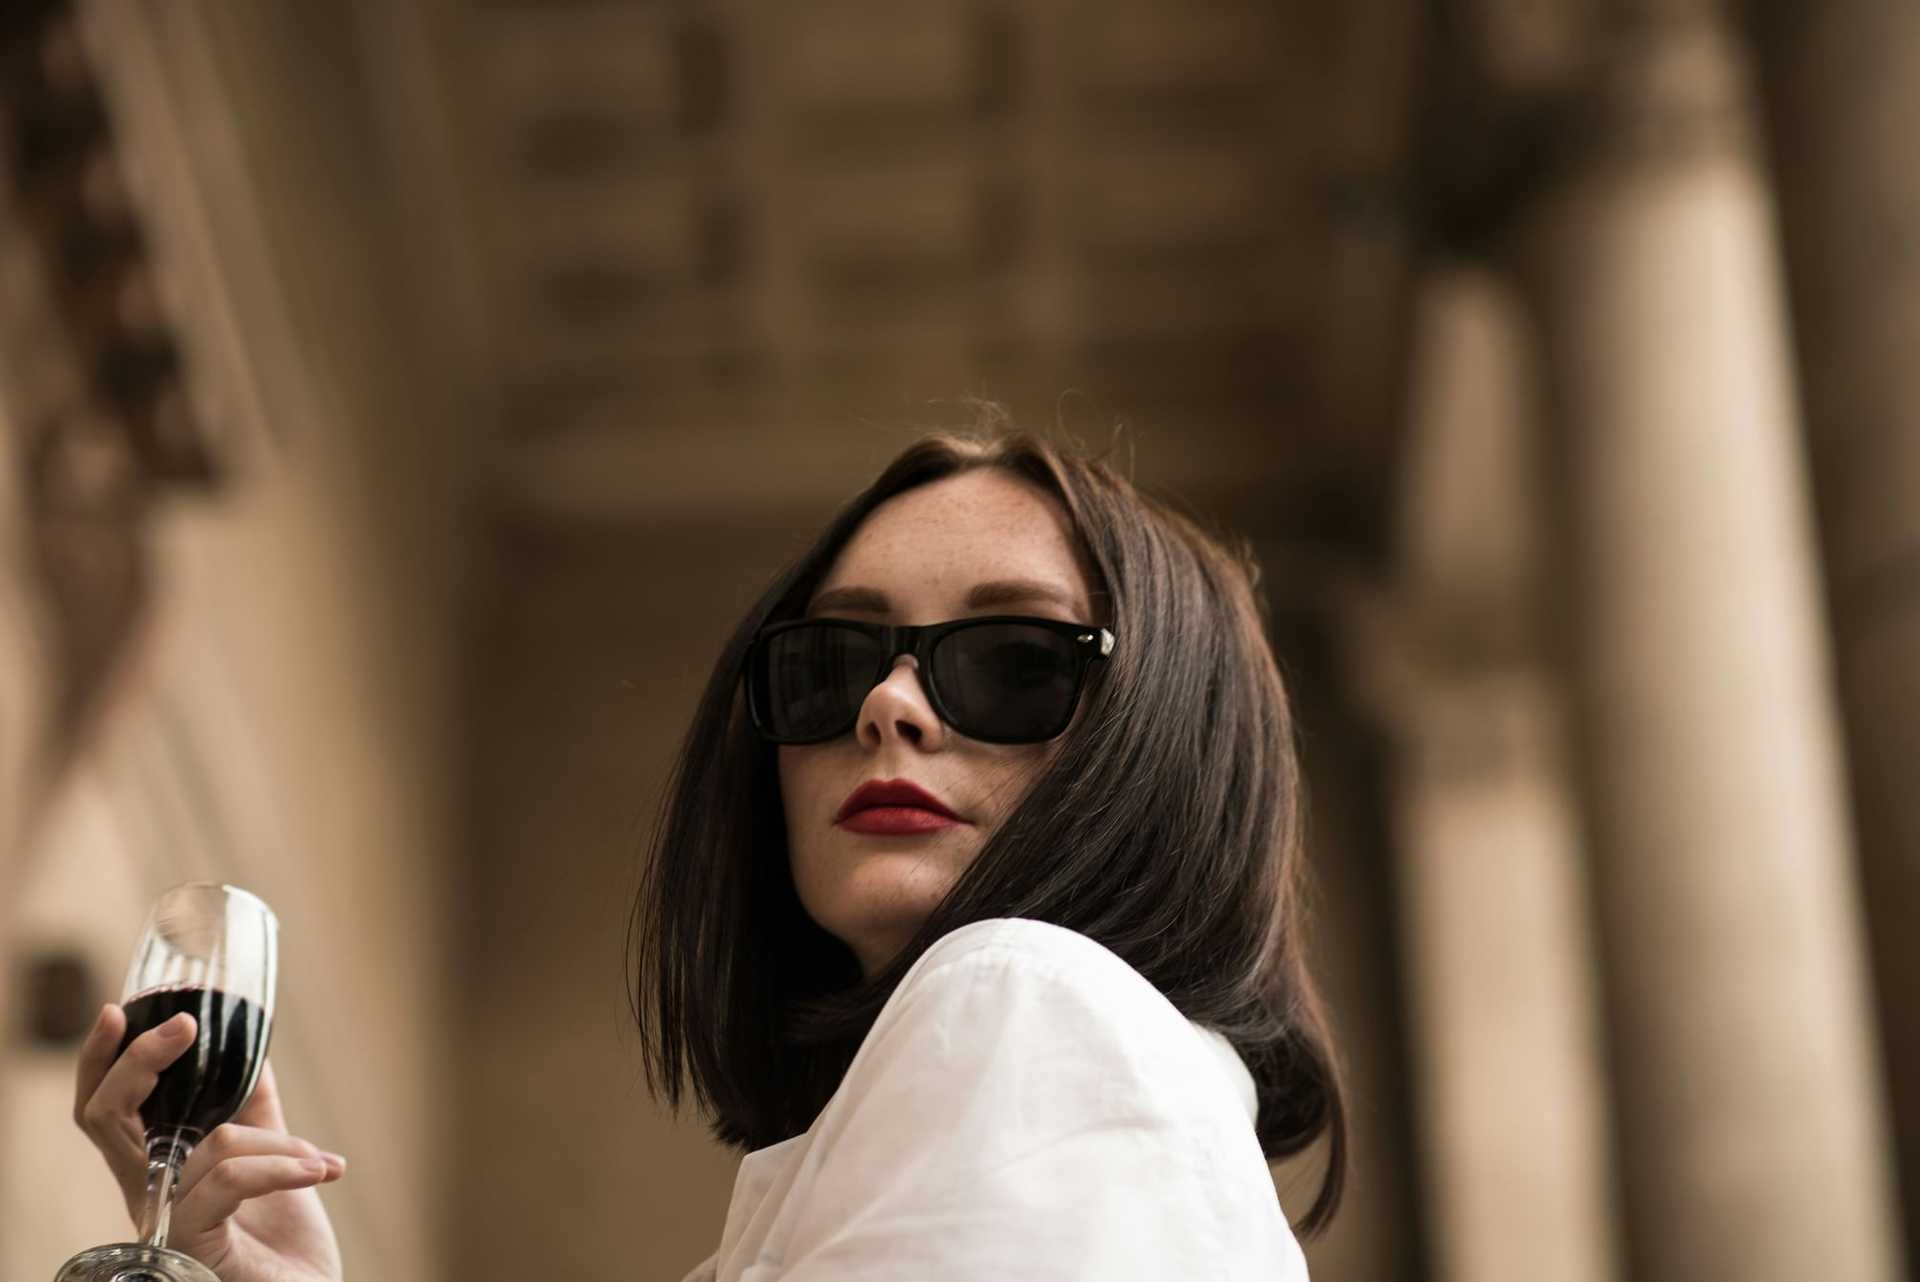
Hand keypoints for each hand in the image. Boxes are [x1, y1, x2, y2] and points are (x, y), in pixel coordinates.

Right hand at [73, 1003, 345, 1281]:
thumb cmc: (285, 1241)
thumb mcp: (273, 1160)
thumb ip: (254, 1111)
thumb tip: (253, 1051)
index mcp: (158, 1168)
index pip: (103, 1111)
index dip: (100, 1062)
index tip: (117, 1009)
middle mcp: (148, 1194)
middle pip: (105, 1116)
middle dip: (140, 1060)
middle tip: (186, 1026)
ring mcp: (165, 1220)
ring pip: (208, 1141)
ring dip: (279, 1141)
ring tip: (319, 1160)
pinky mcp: (192, 1242)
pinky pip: (229, 1177)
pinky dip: (282, 1165)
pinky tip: (321, 1171)